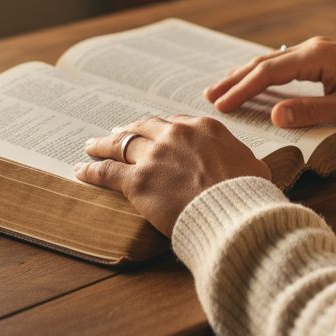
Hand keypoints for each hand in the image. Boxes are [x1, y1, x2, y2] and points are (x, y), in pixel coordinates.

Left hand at [74, 115, 270, 237]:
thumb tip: (248, 168)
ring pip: (121, 143)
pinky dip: (91, 170)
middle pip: (144, 127)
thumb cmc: (248, 194)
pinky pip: (107, 171)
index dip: (162, 129)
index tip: (155, 134)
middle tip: (118, 132)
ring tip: (92, 146)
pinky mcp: (137, 180)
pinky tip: (81, 170)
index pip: (176, 123)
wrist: (233, 212)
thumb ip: (242, 161)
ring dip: (104, 144)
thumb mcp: (254, 167)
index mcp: (204, 127)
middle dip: (129, 129)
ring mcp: (154, 156)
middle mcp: (176, 134)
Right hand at [204, 37, 335, 128]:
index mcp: (315, 57)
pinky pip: (283, 64)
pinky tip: (253, 81)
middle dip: (235, 80)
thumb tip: (274, 116)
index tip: (221, 105)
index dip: (242, 90)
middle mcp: (311, 48)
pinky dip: (262, 74)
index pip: (268, 73)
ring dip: (245, 75)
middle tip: (209, 97)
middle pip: (263, 63)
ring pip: (271, 62)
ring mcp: (316, 51)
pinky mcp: (321, 58)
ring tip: (221, 88)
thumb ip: (310, 112)